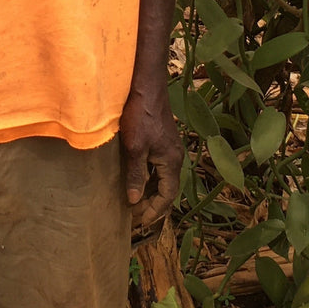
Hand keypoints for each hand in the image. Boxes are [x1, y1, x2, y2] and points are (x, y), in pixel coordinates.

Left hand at [120, 86, 183, 227]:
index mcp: (171, 161)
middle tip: (134, 215)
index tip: (140, 222)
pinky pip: (159, 165)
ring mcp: (170, 147)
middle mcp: (175, 156)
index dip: (154, 211)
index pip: (167, 195)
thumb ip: (136, 175)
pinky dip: (149, 176)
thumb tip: (134, 200)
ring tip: (133, 201)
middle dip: (152, 203)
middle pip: (167, 188)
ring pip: (162, 177)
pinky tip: (136, 177)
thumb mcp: (134, 148)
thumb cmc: (140, 115)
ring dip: (150, 190)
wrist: (146, 85)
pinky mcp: (163, 139)